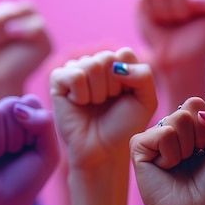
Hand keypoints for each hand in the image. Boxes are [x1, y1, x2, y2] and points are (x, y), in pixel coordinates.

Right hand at [0, 0, 51, 99]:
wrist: (3, 82)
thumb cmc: (24, 64)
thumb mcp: (42, 46)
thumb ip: (38, 26)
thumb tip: (14, 15)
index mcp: (20, 14)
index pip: (26, 7)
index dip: (29, 23)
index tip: (31, 38)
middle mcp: (1, 13)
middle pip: (9, 8)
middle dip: (14, 28)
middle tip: (14, 43)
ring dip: (1, 34)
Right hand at [0, 94, 58, 204]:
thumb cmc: (26, 179)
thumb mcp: (49, 152)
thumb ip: (45, 124)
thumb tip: (17, 108)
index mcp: (22, 114)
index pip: (30, 101)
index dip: (33, 129)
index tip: (30, 147)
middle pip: (11, 105)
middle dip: (16, 137)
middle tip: (11, 154)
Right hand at [50, 48, 157, 169]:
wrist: (103, 150)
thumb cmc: (124, 126)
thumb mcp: (146, 100)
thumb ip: (144, 75)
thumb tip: (117, 65)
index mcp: (116, 66)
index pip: (124, 54)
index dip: (128, 79)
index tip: (125, 97)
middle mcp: (96, 65)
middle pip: (107, 58)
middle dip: (112, 86)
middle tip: (107, 103)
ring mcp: (76, 71)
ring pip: (91, 65)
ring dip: (98, 92)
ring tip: (94, 105)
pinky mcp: (58, 80)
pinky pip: (74, 75)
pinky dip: (81, 94)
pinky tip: (80, 104)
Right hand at [130, 97, 204, 204]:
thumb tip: (201, 111)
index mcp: (198, 124)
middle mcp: (176, 125)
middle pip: (194, 103)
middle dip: (204, 134)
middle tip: (198, 157)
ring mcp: (157, 134)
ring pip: (179, 118)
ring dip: (188, 147)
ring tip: (182, 164)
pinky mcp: (140, 145)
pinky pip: (163, 133)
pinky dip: (171, 154)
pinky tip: (167, 167)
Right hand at [136, 0, 204, 69]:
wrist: (182, 62)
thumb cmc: (204, 42)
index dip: (200, 4)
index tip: (202, 19)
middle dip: (183, 9)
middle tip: (184, 23)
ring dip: (169, 13)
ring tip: (173, 24)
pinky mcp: (144, 0)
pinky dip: (154, 12)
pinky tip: (159, 22)